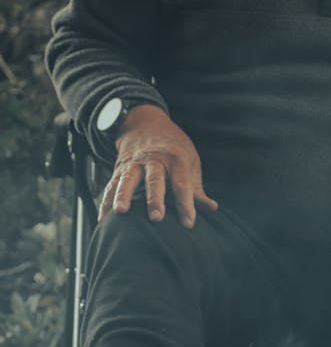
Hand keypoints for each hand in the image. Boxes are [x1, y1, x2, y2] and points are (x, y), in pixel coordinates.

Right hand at [98, 104, 217, 228]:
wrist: (145, 123)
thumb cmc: (174, 147)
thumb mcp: (190, 161)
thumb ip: (197, 187)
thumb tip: (211, 208)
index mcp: (175, 158)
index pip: (182, 183)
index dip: (186, 204)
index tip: (188, 223)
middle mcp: (153, 159)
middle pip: (154, 180)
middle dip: (155, 199)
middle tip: (156, 218)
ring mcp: (134, 163)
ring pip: (127, 180)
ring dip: (123, 196)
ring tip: (120, 212)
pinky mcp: (119, 169)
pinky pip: (111, 186)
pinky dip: (106, 202)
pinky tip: (103, 221)